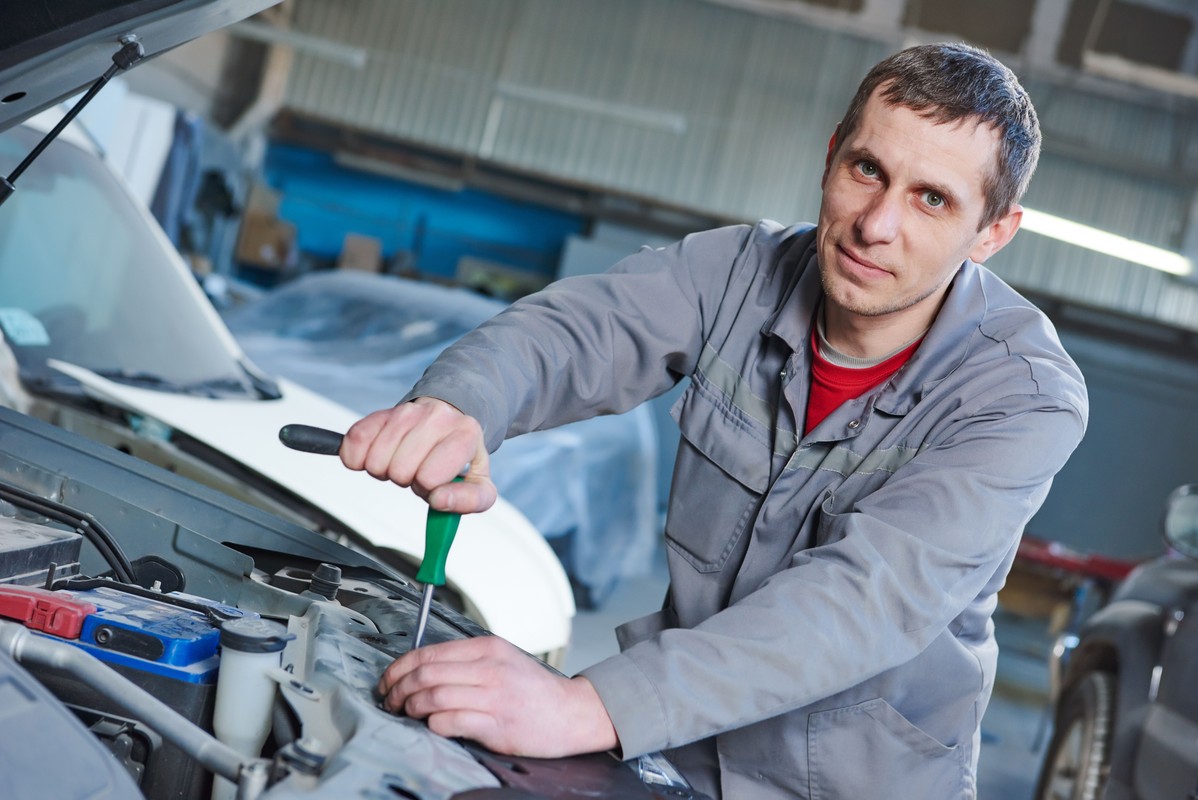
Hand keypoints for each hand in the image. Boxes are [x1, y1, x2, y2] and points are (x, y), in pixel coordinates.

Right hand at [340, 397, 495, 513]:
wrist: (450, 421)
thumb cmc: (461, 457)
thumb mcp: (479, 485)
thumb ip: (468, 500)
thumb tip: (440, 500)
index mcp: (465, 434)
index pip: (429, 475)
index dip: (428, 486)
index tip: (436, 479)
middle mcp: (437, 416)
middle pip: (399, 470)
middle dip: (407, 479)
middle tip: (418, 470)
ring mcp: (408, 412)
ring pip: (376, 459)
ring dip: (385, 469)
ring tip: (403, 461)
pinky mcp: (381, 413)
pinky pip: (355, 440)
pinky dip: (357, 458)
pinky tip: (376, 456)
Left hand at [377, 636, 618, 757]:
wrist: (573, 713)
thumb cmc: (536, 691)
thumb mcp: (504, 660)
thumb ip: (469, 661)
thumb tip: (424, 669)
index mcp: (488, 648)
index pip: (428, 652)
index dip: (399, 668)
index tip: (388, 681)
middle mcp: (489, 668)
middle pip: (425, 673)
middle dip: (398, 689)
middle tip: (390, 701)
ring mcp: (493, 696)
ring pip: (433, 696)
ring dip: (411, 707)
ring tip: (407, 714)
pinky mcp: (497, 724)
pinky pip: (451, 721)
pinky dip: (433, 724)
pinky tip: (432, 725)